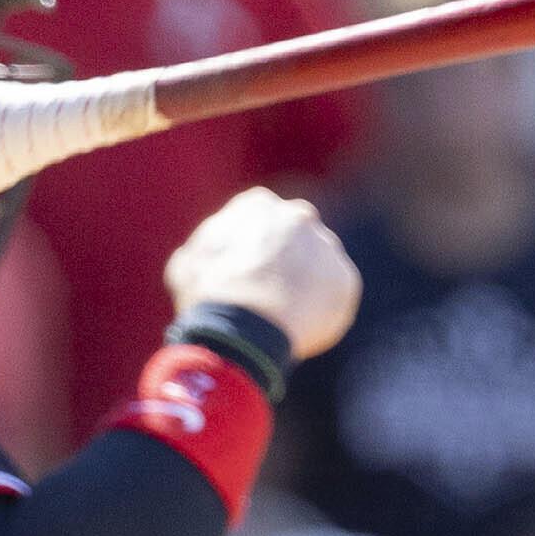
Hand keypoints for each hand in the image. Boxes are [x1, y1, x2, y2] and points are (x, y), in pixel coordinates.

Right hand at [165, 187, 359, 360]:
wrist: (246, 330)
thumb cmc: (210, 296)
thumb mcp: (188, 264)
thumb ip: (207, 248)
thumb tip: (206, 253)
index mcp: (259, 204)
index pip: (261, 218)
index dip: (254, 245)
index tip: (249, 267)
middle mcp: (299, 217)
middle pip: (295, 238)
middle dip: (286, 259)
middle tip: (270, 290)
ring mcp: (327, 247)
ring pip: (318, 265)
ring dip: (307, 283)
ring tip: (283, 314)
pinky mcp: (346, 280)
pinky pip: (335, 294)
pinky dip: (322, 308)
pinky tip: (300, 324)